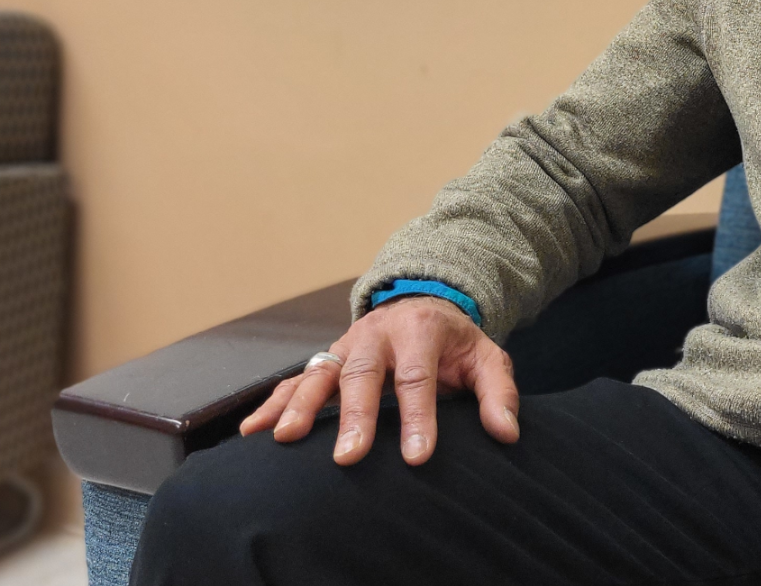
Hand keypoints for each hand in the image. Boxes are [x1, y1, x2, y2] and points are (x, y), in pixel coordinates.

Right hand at [238, 296, 519, 465]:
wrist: (423, 301)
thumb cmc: (455, 341)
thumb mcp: (486, 356)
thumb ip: (499, 392)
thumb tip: (507, 432)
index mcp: (421, 329)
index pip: (418, 377)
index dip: (419, 418)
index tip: (417, 459)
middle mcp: (377, 333)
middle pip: (363, 375)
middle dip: (355, 416)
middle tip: (349, 457)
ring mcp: (347, 345)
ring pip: (320, 373)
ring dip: (301, 406)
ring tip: (286, 439)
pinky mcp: (327, 359)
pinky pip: (295, 380)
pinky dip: (274, 403)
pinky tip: (253, 431)